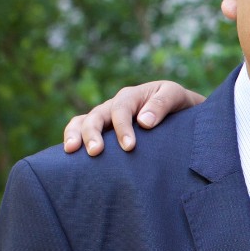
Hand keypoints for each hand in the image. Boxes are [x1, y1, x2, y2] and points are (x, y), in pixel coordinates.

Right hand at [63, 81, 203, 155]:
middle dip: (93, 133)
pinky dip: (73, 138)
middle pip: (96, 115)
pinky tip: (70, 154)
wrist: (180, 111)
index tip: (129, 147)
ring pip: (83, 121)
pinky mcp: (103, 131)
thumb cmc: (178, 104)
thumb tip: (144, 122)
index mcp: (131, 96)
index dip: (123, 128)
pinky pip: (81, 130)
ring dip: (75, 134)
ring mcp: (106, 118)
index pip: (121, 110)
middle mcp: (114, 105)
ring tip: (71, 151)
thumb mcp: (175, 96)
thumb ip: (162, 105)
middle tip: (95, 152)